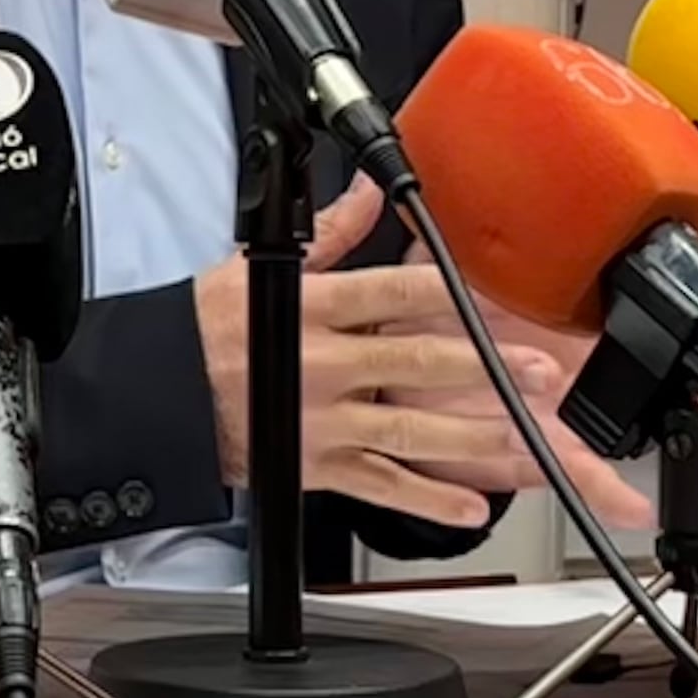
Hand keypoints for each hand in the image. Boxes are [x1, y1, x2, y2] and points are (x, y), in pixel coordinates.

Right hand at [194, 179, 648, 532]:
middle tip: (538, 371)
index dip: (444, 292)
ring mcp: (323, 423)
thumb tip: (368, 191)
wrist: (160, 396)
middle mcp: (323, 367)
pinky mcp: (317, 467)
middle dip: (482, 368)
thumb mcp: (263, 270)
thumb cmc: (206, 331)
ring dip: (472, 436)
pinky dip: (426, 500)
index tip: (491, 294)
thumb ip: (331, 236)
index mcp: (312, 310)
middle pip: (413, 363)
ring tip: (526, 438)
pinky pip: (380, 487)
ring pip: (408, 432)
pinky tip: (469, 506)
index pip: (388, 293)